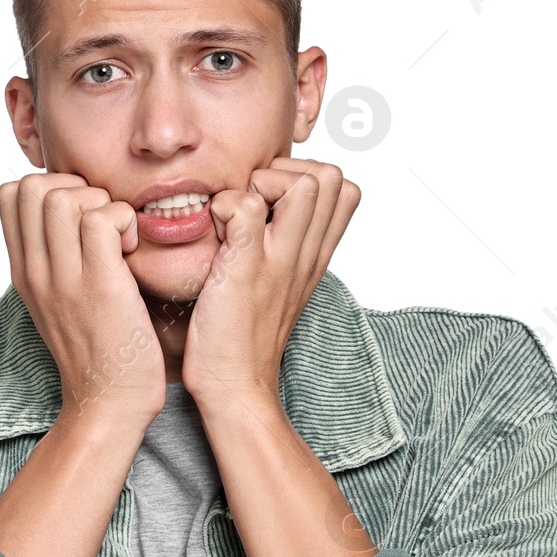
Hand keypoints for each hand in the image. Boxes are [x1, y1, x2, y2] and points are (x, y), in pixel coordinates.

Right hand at [0, 172, 166, 430]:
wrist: (108, 403)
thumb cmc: (95, 349)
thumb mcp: (57, 300)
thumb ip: (53, 257)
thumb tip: (66, 212)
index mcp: (23, 270)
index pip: (10, 192)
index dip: (50, 186)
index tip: (78, 216)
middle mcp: (35, 271)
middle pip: (34, 184)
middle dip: (76, 187)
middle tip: (101, 223)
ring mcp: (64, 279)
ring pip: (66, 196)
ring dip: (103, 204)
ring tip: (117, 240)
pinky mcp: (100, 286)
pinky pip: (103, 219)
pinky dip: (125, 222)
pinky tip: (132, 252)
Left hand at [181, 156, 360, 411]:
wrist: (235, 385)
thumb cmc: (245, 337)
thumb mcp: (281, 285)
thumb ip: (286, 246)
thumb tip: (269, 207)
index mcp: (314, 256)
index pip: (343, 188)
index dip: (304, 177)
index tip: (272, 203)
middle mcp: (305, 254)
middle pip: (330, 175)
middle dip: (286, 171)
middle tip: (253, 203)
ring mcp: (278, 260)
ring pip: (302, 183)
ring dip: (260, 184)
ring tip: (235, 217)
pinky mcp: (244, 267)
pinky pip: (243, 206)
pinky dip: (221, 208)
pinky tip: (212, 235)